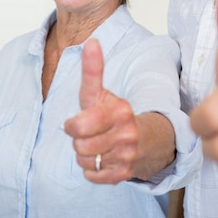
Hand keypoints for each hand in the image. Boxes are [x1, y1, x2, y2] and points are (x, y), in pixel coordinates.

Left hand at [64, 38, 138, 183]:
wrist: (145, 139)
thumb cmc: (114, 114)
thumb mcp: (101, 92)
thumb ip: (93, 70)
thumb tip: (91, 41)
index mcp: (121, 111)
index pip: (80, 125)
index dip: (73, 125)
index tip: (77, 121)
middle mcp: (127, 134)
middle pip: (79, 146)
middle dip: (79, 140)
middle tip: (90, 134)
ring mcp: (127, 156)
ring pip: (85, 162)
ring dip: (85, 155)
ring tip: (97, 145)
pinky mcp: (124, 174)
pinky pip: (92, 176)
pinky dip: (92, 170)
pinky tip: (102, 158)